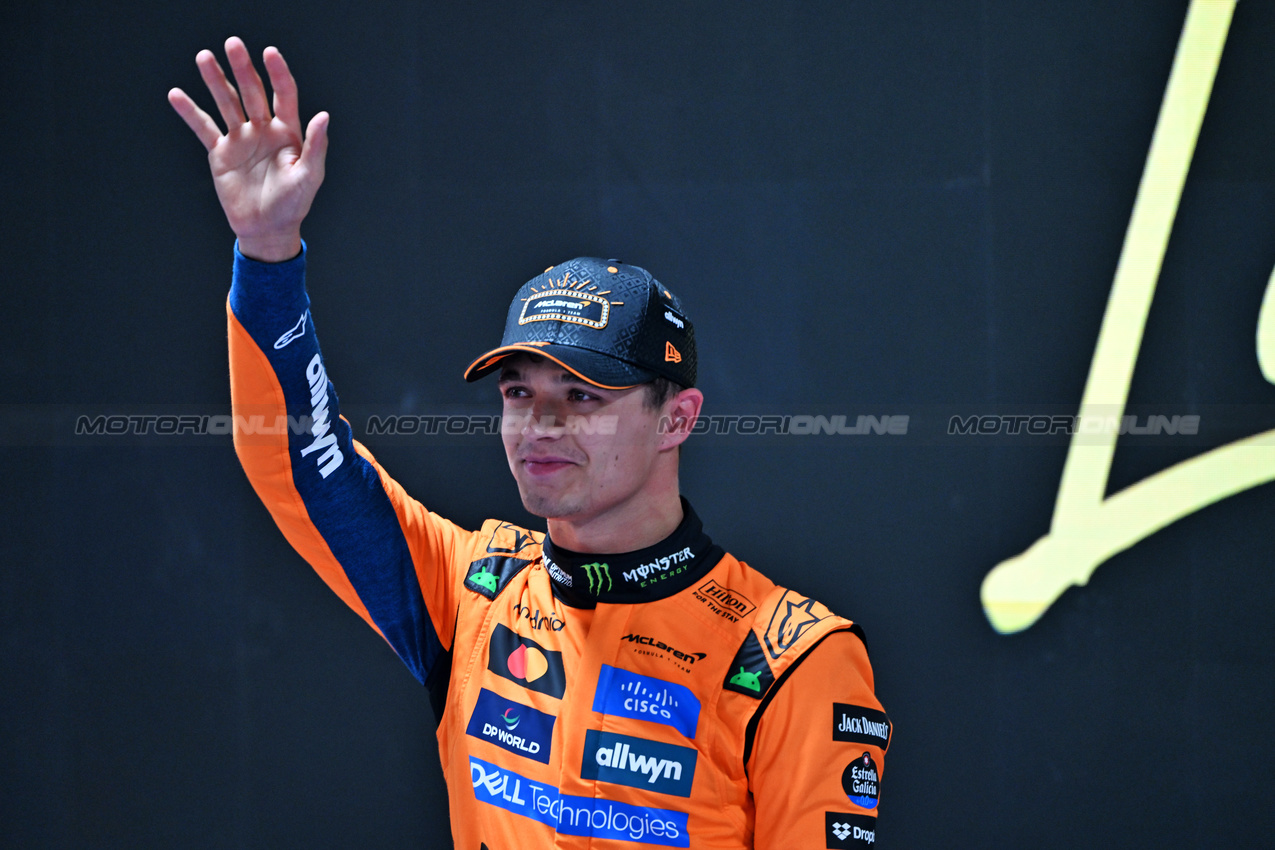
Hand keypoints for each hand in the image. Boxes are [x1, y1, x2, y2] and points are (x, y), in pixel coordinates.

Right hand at [169, 37, 328, 261]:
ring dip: (215, 80)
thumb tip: (324, 116)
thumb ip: (316, 146)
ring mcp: (241, 139)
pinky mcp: (221, 152)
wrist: (267, 229)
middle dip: (243, 69)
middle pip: (252, 92)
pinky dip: (190, 112)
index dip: (278, 74)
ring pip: (226, 103)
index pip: (284, 95)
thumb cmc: (293, 205)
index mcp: (288, 132)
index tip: (270, 52)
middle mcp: (264, 130)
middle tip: (233, 44)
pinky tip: (177, 95)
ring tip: (204, 57)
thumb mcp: (310, 177)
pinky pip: (204, 128)